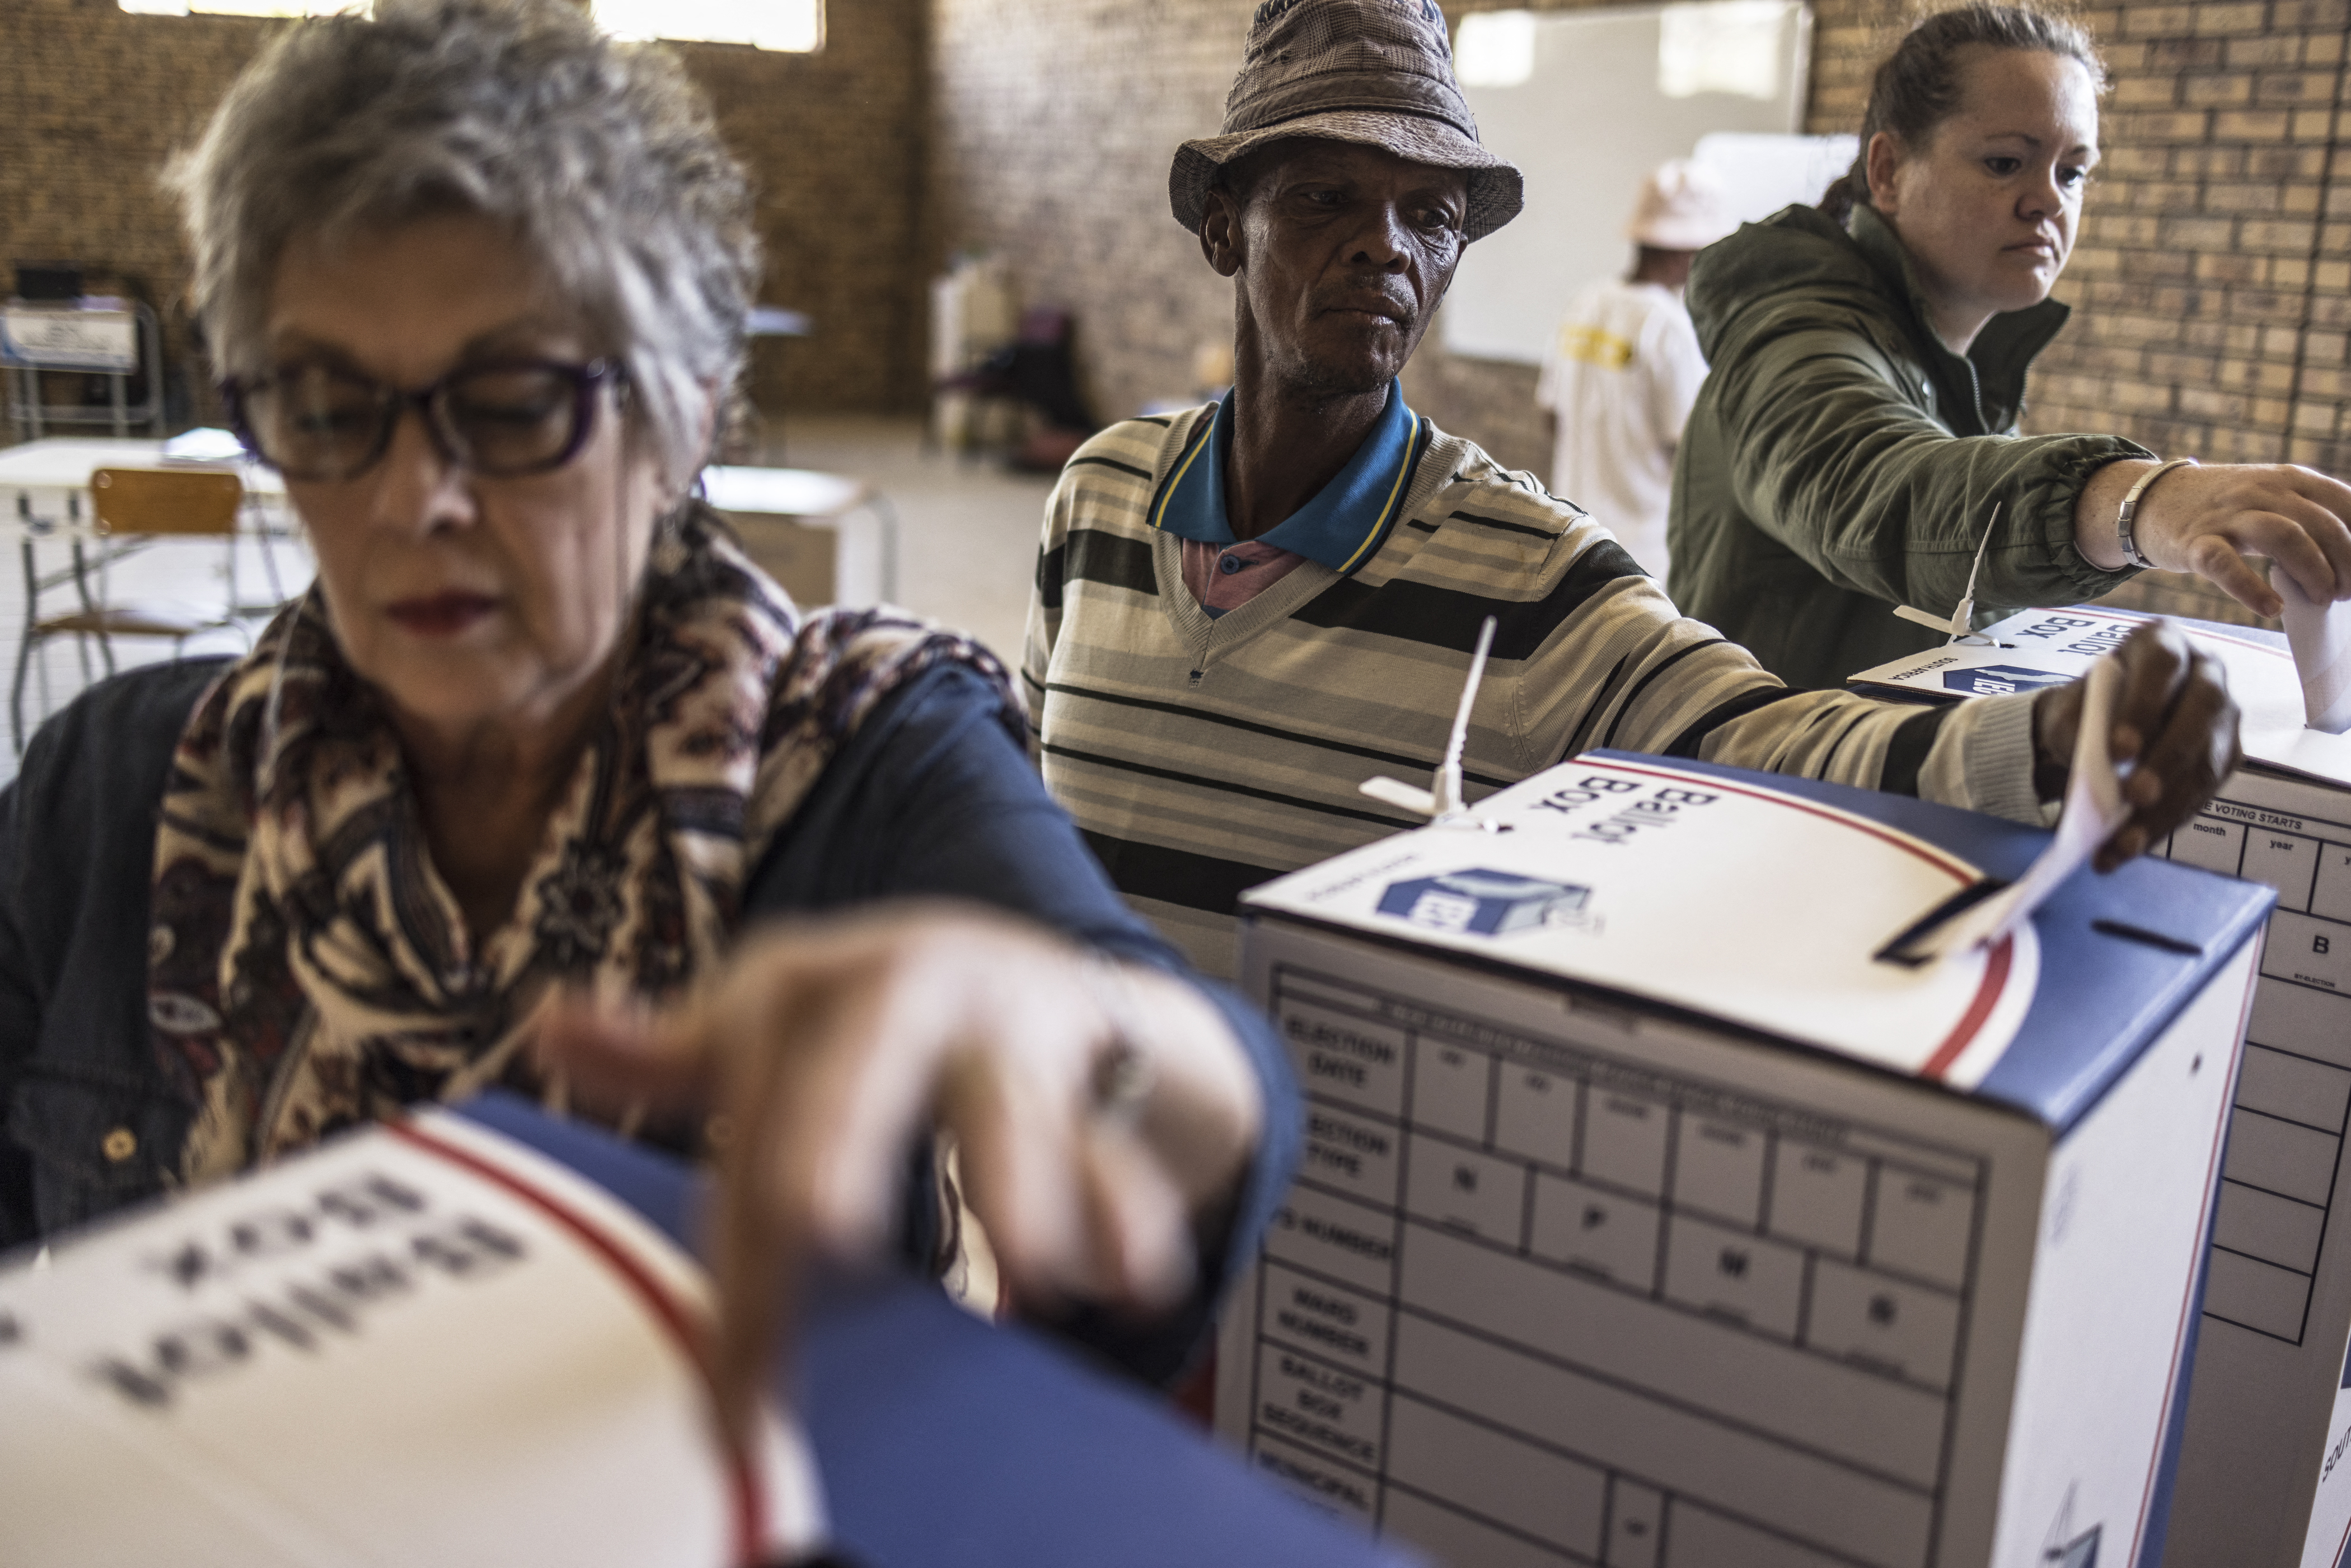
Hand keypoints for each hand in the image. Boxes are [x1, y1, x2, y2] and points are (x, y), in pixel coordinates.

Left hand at [534, 902, 1261, 1445]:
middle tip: (819, 1224)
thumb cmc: (869, 1018)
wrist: (1022, 962)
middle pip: (863, 1064)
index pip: (750, 1111)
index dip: (737, 1237)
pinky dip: (1122, 1209)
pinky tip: (1127, 1279)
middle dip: (842, 1136)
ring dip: (1023, 1183)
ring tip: (1035, 1271)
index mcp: (807, 981)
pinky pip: (1107, 1140)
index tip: (734, 1375)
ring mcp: (1002, 1022)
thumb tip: (554, 1027)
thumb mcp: (768, 1021)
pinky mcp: (1083, 1063)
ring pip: (1008, 1099)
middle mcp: (905, 984)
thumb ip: (671, 1049)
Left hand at [2030, 620, 2241, 870]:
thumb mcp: (2072, 712)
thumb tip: (2096, 771)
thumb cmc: (2085, 711)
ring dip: (2167, 805)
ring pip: (2208, 761)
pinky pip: (2204, 792)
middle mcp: (2205, 673)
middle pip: (2200, 712)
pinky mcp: (2226, 756)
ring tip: (2125, 841)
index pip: (2163, 666)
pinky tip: (2132, 844)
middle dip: (2167, 759)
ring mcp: (2223, 716)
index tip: (2118, 750)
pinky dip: (2166, 822)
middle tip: (2134, 796)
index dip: (2144, 706)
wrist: (2092, 731)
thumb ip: (2080, 729)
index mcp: (2163, 644)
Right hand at [2075, 458, 2350, 617]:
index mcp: (2290, 479)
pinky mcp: (2195, 543)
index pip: (2345, 504)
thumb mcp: (2271, 497)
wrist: (2151, 499)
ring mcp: (2228, 516)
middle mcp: (2263, 491)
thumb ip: (2309, 516)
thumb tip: (2349, 559)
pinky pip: (2226, 565)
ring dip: (2314, 572)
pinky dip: (2252, 589)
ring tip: (2321, 599)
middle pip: (2322, 524)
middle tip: (2347, 593)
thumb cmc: (2222, 508)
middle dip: (2346, 563)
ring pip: (2285, 536)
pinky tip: (2272, 609)